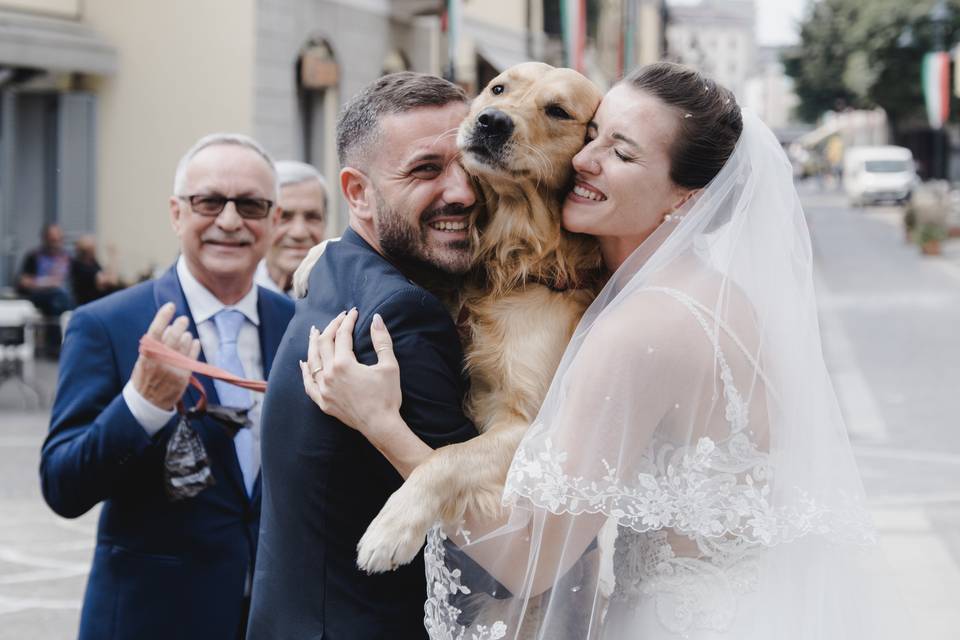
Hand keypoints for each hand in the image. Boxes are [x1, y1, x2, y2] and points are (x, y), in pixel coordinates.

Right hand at [131, 302, 200, 409]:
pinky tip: (193, 342)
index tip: (170, 305)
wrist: (147, 402)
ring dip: (186, 336)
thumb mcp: (143, 359)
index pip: (155, 331)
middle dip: (180, 325)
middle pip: (173, 336)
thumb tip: (167, 326)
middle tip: (183, 320)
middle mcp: (159, 361)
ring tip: (185, 334)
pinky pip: (192, 356)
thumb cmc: (145, 377)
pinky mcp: (183, 377)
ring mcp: (172, 369)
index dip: (163, 316)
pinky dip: (194, 347)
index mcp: (146, 355)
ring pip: (184, 344)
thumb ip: (154, 344)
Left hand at [300, 308, 402, 441]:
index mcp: (343, 364)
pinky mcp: (324, 402)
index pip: (342, 335)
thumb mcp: (389, 365)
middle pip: (324, 344)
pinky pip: (308, 384)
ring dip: (313, 344)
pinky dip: (305, 372)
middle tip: (338, 318)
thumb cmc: (387, 396)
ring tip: (315, 332)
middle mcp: (329, 375)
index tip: (354, 312)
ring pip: (312, 361)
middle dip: (331, 327)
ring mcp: (324, 389)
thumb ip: (381, 340)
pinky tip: (303, 363)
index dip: (348, 321)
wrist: (381, 425)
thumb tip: (377, 319)